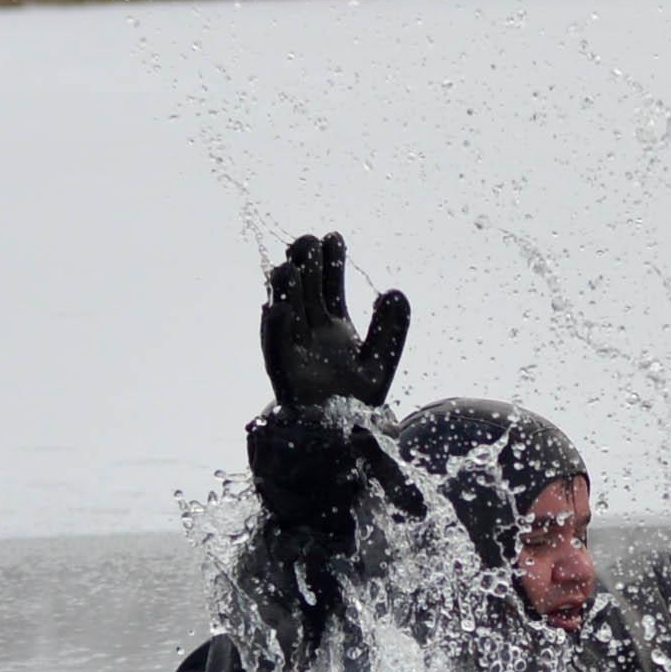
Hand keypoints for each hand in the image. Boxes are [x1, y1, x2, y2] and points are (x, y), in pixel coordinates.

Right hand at [261, 232, 410, 407]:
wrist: (342, 434)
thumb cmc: (356, 396)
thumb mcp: (382, 360)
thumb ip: (392, 329)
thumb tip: (395, 292)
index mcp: (333, 325)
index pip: (329, 286)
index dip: (331, 263)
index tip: (334, 237)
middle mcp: (309, 332)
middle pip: (304, 292)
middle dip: (304, 267)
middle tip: (307, 240)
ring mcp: (294, 350)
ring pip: (285, 314)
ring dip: (285, 291)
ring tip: (288, 268)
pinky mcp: (284, 374)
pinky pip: (275, 349)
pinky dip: (276, 329)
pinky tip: (279, 310)